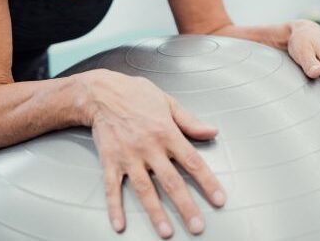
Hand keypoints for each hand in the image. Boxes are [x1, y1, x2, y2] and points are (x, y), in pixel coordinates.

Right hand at [79, 69, 225, 237]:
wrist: (101, 92)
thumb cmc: (136, 94)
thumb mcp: (167, 102)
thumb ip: (190, 121)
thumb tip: (212, 131)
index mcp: (166, 132)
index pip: (192, 161)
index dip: (207, 181)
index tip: (218, 199)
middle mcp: (149, 147)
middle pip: (171, 181)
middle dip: (185, 206)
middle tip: (197, 226)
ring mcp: (128, 156)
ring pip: (144, 189)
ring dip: (155, 212)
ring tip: (166, 232)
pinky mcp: (110, 161)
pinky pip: (112, 187)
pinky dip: (115, 207)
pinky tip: (120, 225)